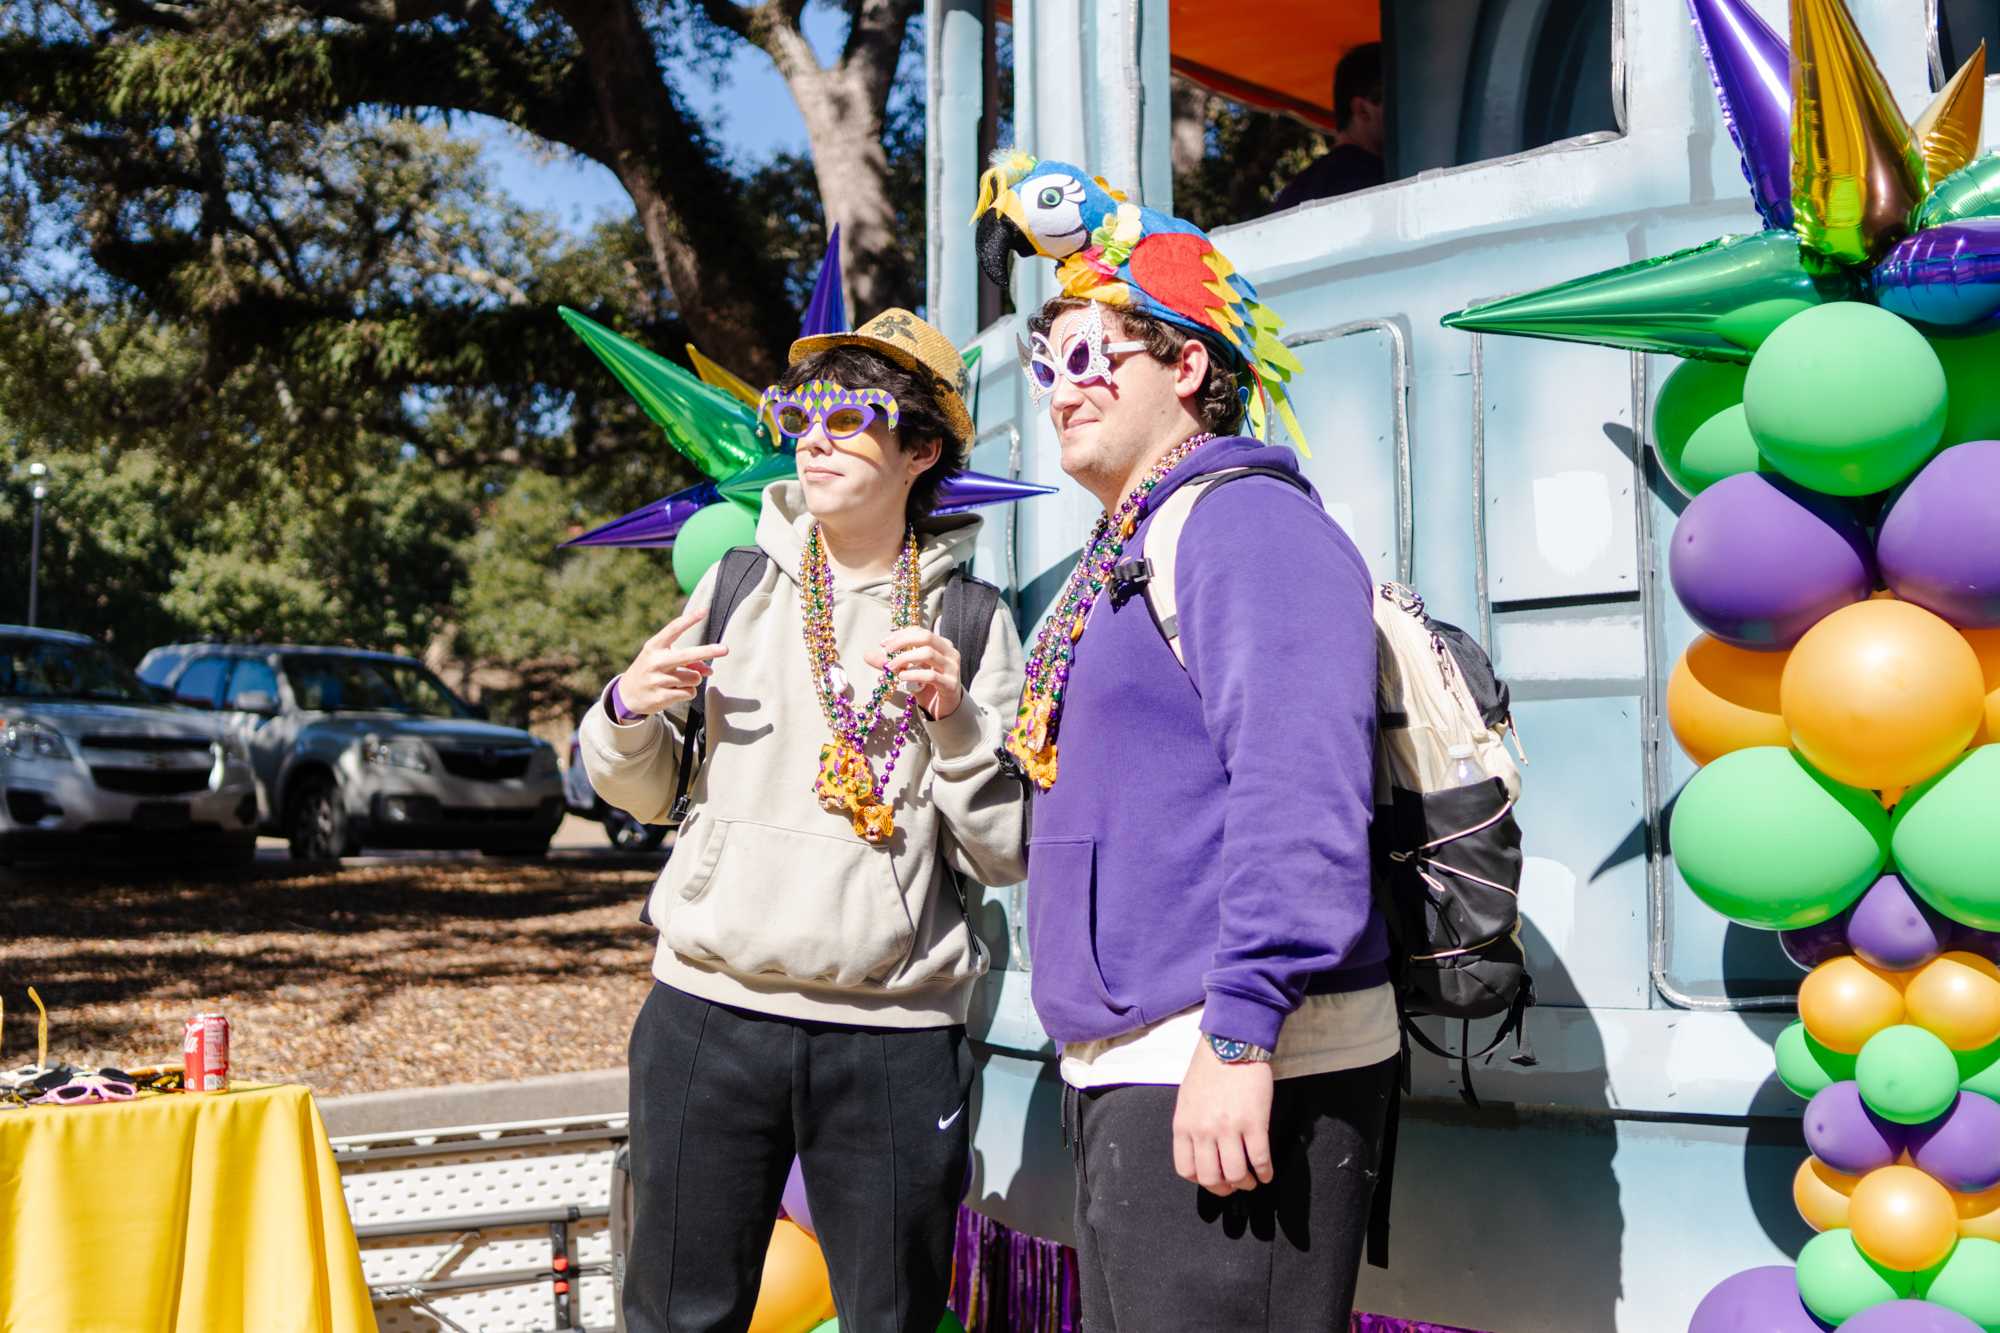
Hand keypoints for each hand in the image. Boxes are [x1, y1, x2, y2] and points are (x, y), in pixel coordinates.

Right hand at [617, 604, 728, 715]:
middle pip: (687, 655)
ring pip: (693, 678)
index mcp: (654, 646)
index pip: (673, 629)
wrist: (628, 695)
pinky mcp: (661, 697)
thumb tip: (709, 670)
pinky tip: (676, 691)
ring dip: (694, 679)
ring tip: (679, 680)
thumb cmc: (652, 671)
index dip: (689, 619)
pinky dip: (689, 692)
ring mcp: (657, 680)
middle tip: (726, 649)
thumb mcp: (663, 660)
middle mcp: (655, 661)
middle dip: (707, 651)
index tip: (704, 610)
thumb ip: (687, 661)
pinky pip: (689, 692)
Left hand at [866, 628, 963, 719]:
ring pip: (928, 654)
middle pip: (926, 637)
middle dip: (903, 642)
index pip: (920, 631)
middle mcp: (950, 653)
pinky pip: (931, 675)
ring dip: (905, 658)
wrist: (944, 709)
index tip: (883, 644)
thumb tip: (866, 655)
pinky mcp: (950, 684)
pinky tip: (901, 677)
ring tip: (891, 667)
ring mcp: (952, 668)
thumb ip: (891, 662)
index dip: (900, 635)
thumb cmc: (927, 686)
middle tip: (886, 651)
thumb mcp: (907, 671)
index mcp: (942, 644)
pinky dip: (913, 674)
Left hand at [1172, 1042, 1274, 1196]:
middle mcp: (1204, 1131)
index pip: (1186, 1169)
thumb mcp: (1187, 1099)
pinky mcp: (1255, 1123)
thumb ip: (1191, 1126)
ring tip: (1252, 1178)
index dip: (1201, 1181)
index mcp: (1184, 1125)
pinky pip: (1260, 1159)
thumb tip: (1201, 1150)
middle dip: (1224, 1188)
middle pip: (1211, 1178)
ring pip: (1236, 1174)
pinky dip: (1265, 1172)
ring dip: (1246, 1182)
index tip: (1214, 1179)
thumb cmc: (1208, 1069)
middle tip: (1235, 1184)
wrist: (1231, 1044)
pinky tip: (1267, 1172)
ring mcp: (1229, 1129)